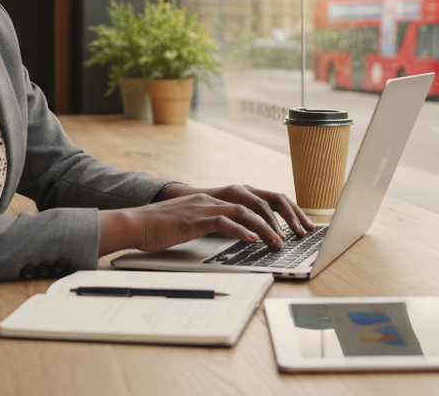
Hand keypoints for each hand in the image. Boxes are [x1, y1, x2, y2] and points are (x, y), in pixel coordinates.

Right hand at [97, 184, 311, 255]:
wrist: (137, 222)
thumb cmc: (165, 226)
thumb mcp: (198, 223)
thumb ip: (220, 224)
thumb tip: (244, 236)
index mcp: (219, 197)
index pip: (260, 197)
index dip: (283, 209)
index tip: (299, 224)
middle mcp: (216, 197)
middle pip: (260, 199)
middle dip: (284, 215)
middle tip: (300, 232)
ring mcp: (206, 205)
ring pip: (246, 210)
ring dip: (266, 227)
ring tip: (279, 242)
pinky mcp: (196, 218)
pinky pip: (224, 221)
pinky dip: (242, 231)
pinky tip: (254, 240)